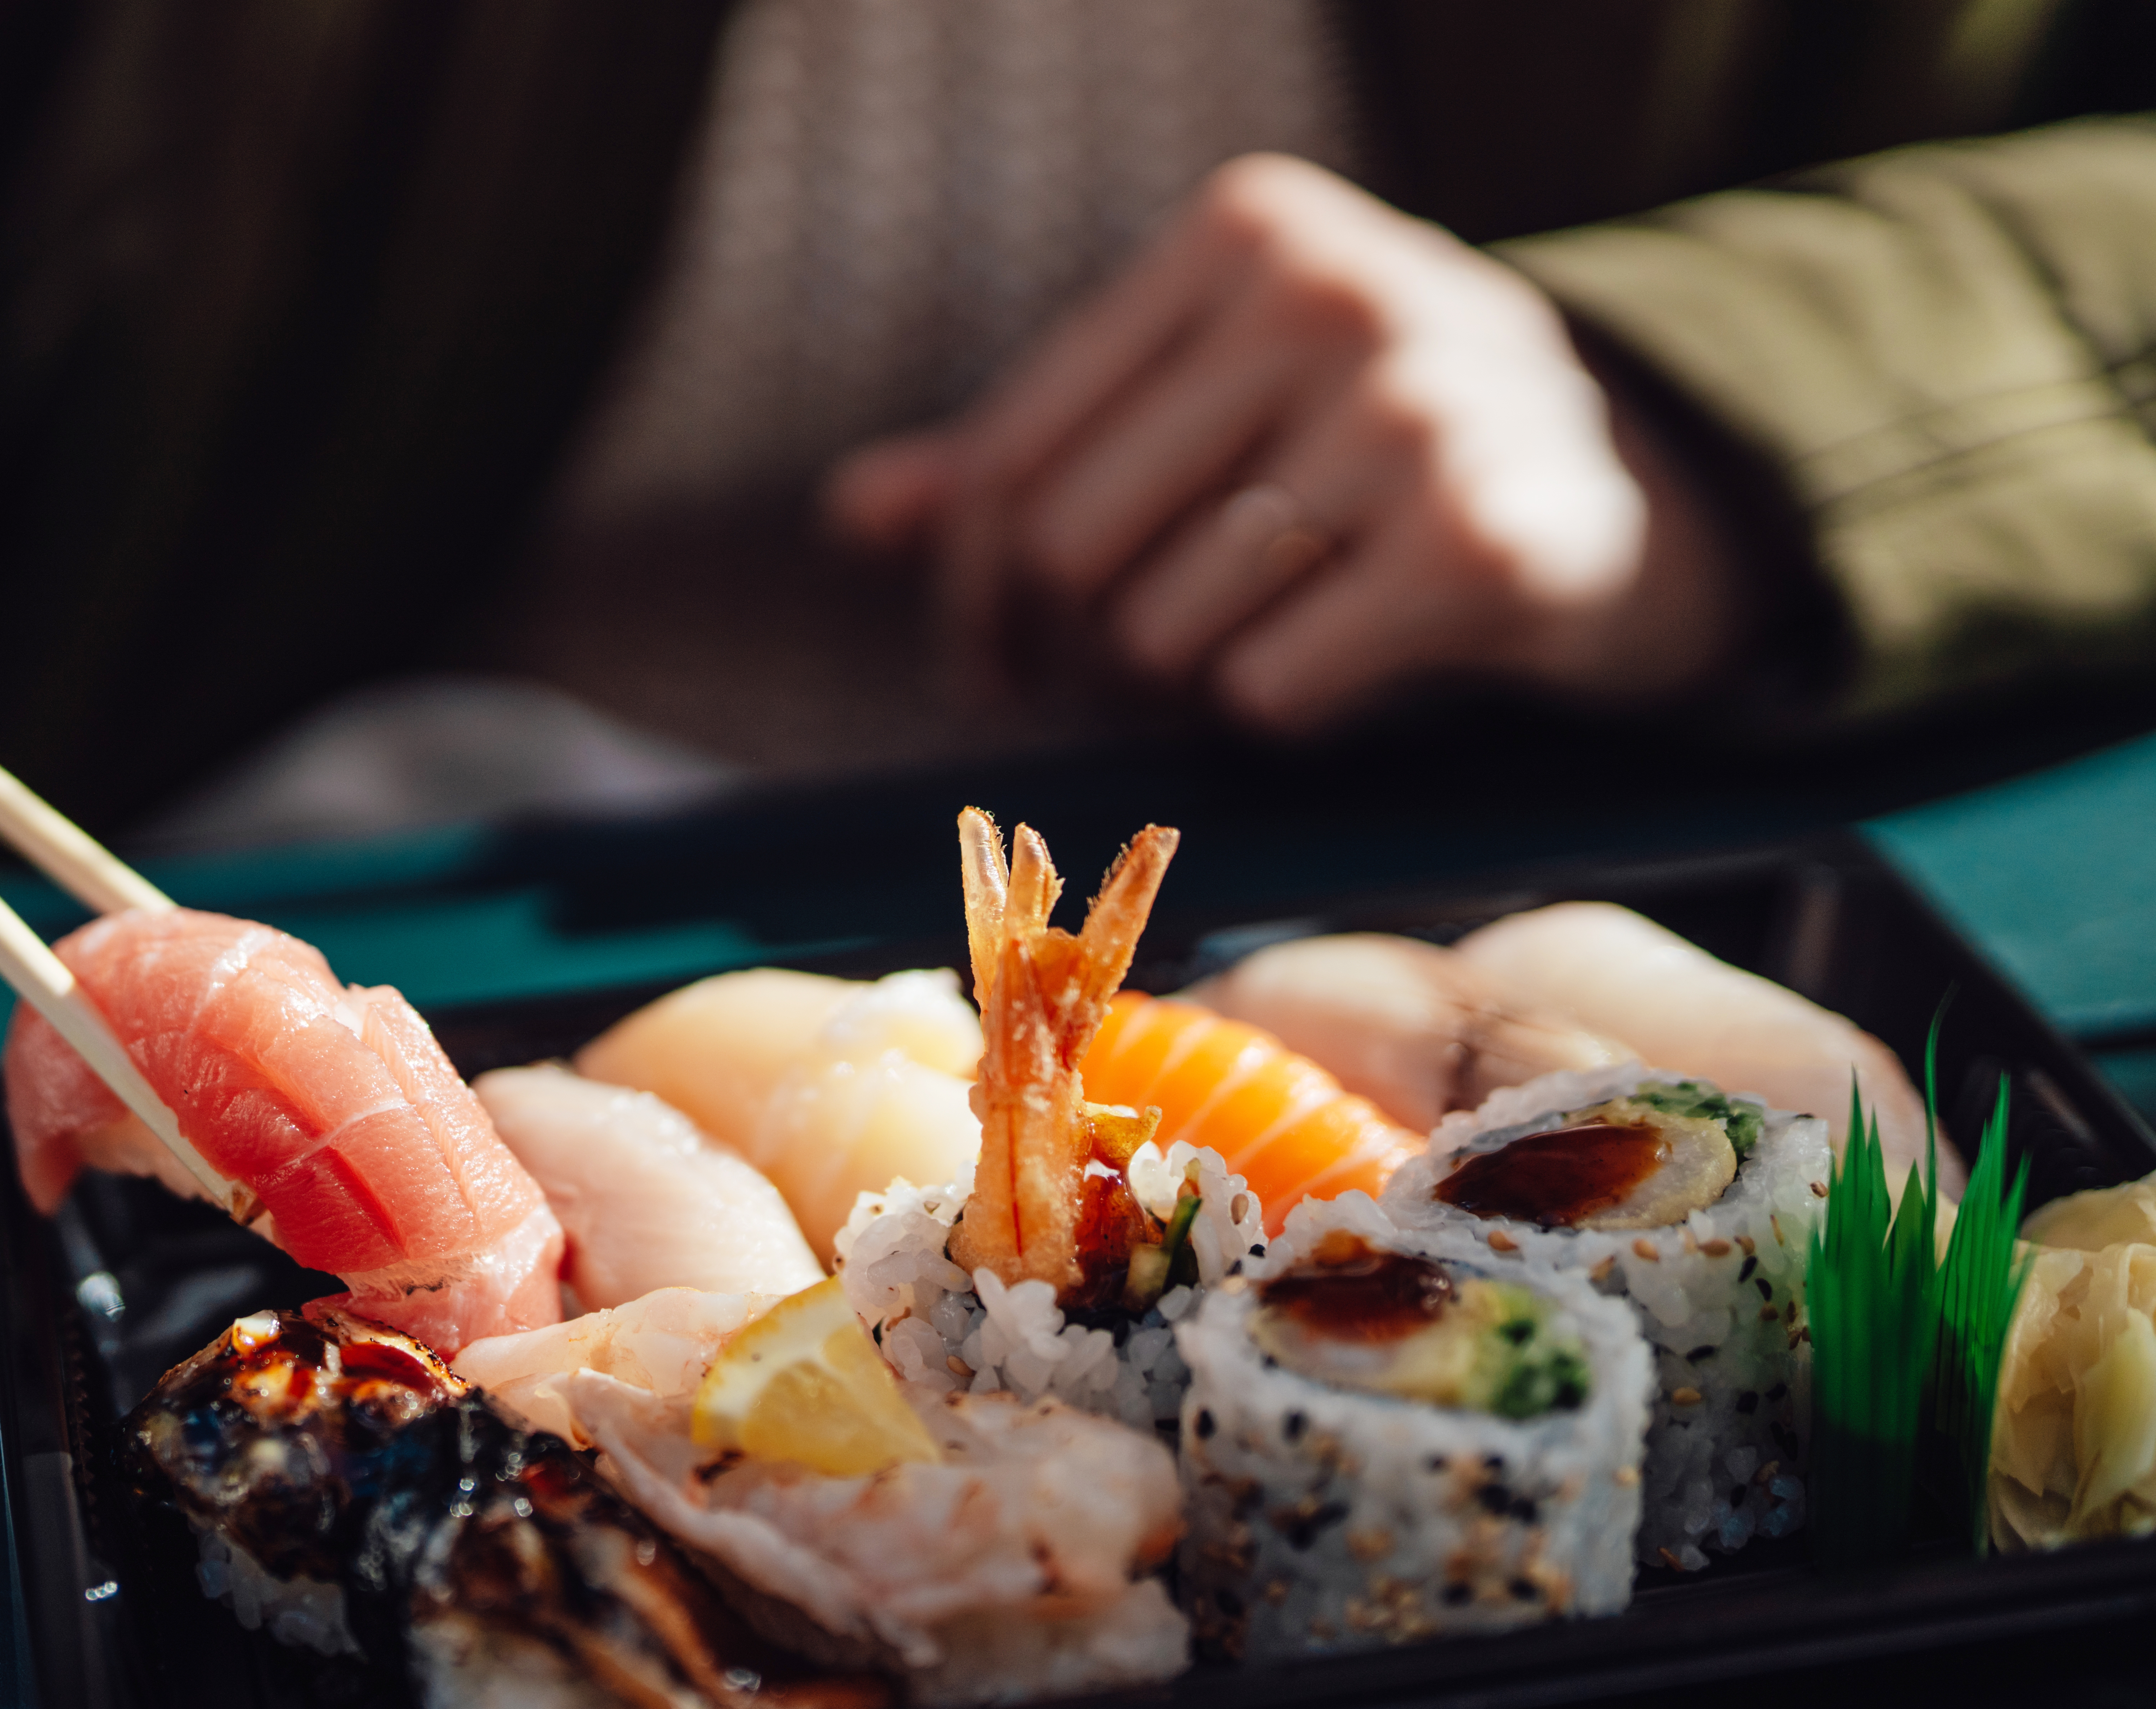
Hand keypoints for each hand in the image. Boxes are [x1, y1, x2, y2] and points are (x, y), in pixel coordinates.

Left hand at [825, 154, 1752, 733]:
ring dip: (1166, 698)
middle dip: (1065, 660)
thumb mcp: (1206, 405)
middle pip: (1069, 549)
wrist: (1611, 483)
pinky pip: (1269, 689)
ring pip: (1159, 633)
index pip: (1011, 454)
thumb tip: (855, 514)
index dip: (974, 596)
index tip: (993, 670)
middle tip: (1107, 700)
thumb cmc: (1365, 448)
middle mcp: (1328, 292)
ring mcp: (1417, 409)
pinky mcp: (1479, 544)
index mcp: (1242, 232)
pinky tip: (1315, 686)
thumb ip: (1035, 449)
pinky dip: (1268, 719)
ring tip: (1221, 679)